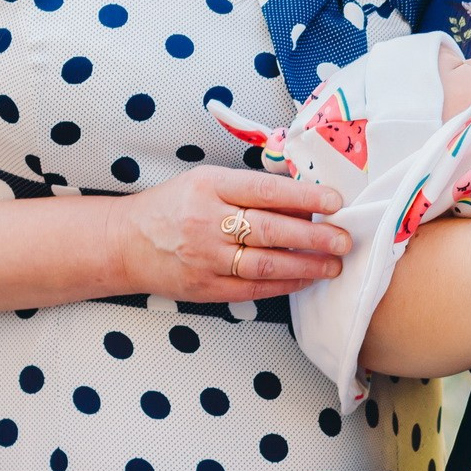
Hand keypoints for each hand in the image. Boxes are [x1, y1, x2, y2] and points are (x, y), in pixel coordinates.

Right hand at [109, 166, 350, 302]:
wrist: (125, 242)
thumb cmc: (174, 206)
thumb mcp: (207, 182)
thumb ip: (250, 188)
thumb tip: (302, 197)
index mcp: (210, 186)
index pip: (265, 190)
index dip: (305, 196)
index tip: (336, 201)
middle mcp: (207, 221)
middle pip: (271, 229)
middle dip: (314, 236)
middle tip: (345, 240)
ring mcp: (205, 258)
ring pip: (265, 264)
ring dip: (306, 265)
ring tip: (334, 265)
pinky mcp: (204, 288)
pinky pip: (252, 288)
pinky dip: (283, 285)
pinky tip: (305, 279)